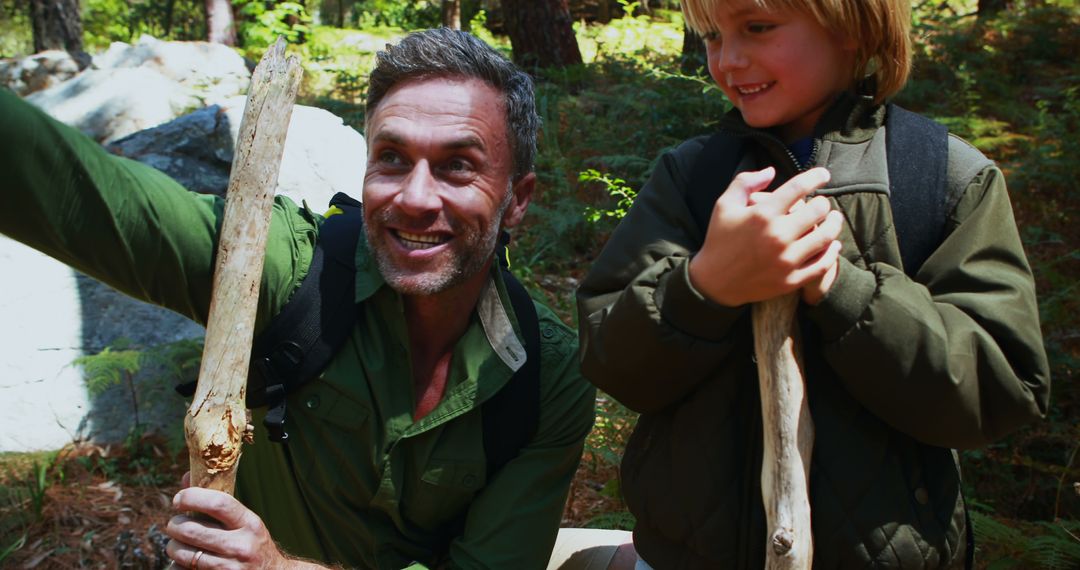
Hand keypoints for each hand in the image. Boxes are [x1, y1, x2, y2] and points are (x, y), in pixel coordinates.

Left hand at [165, 474, 293, 568]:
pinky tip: (186, 563)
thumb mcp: (244, 522)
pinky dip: (177, 566)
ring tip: (179, 545)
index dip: (191, 497)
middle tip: (175, 525)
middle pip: (190, 529)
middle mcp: (241, 546)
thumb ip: (217, 501)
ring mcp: (229, 568)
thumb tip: (187, 477)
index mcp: (249, 523)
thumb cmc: (252, 543)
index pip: (218, 503)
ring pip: (181, 553)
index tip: (179, 499)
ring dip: (173, 547)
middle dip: (174, 525)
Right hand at [688, 167, 842, 305]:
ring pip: (825, 236)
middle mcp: (777, 236)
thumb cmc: (719, 239)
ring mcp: (786, 260)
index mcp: (762, 214)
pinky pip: (822, 264)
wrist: (713, 282)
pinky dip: (832, 252)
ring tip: (833, 218)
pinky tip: (833, 244)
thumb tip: (772, 171)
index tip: (823, 175)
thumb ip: (745, 182)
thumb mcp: (724, 205)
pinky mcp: (791, 280)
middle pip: (818, 210)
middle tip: (823, 202)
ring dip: (835, 224)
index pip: (799, 187)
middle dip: (824, 202)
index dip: (816, 177)